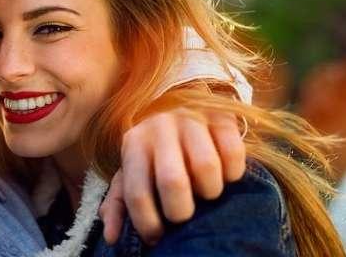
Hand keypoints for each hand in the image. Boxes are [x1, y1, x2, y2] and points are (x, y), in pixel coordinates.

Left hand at [98, 110, 245, 244]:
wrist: (181, 109)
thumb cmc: (155, 155)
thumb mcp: (133, 174)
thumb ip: (119, 205)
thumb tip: (111, 237)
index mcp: (133, 144)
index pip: (137, 193)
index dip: (148, 223)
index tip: (157, 236)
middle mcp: (159, 126)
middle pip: (173, 182)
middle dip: (180, 211)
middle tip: (183, 214)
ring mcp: (191, 118)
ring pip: (207, 167)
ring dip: (210, 191)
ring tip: (204, 192)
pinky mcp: (222, 115)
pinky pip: (233, 153)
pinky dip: (232, 173)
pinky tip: (223, 175)